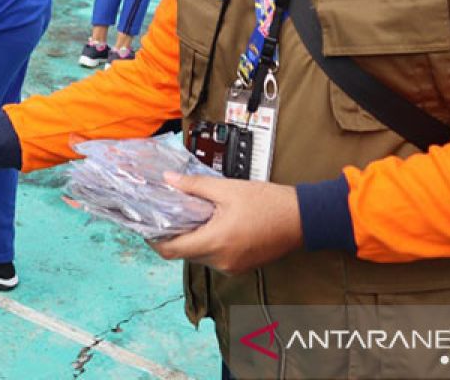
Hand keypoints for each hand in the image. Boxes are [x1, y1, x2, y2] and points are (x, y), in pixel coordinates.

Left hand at [148, 174, 303, 274]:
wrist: (302, 219)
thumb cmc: (268, 203)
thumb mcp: (227, 189)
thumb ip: (194, 187)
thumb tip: (169, 181)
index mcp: (215, 243)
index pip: (171, 250)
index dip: (155, 240)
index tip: (147, 227)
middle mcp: (221, 261)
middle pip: (183, 254)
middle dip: (174, 236)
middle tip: (168, 215)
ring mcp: (232, 267)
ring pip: (199, 256)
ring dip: (192, 239)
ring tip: (192, 216)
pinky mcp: (240, 267)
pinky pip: (214, 258)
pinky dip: (208, 244)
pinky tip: (211, 225)